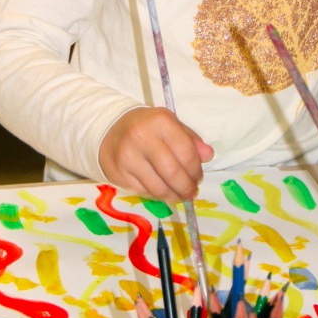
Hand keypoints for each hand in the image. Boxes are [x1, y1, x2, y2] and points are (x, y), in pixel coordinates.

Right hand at [98, 107, 213, 202]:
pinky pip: (145, 192)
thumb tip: (208, 155)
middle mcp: (141, 137)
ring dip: (174, 196)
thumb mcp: (170, 125)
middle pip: (173, 173)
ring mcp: (128, 157)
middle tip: (191, 192)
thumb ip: (191, 139)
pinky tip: (163, 192)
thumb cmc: (147, 127)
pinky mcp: (118, 173)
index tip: (198, 177)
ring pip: (159, 188)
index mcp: (160, 121)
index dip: (196, 170)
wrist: (109, 129)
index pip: (186, 153)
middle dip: (187, 187)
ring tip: (180, 196)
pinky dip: (158, 196)